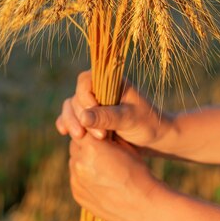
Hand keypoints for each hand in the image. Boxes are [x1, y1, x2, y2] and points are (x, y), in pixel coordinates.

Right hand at [56, 71, 174, 150]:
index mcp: (110, 81)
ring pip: (71, 107)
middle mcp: (99, 90)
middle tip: (92, 135)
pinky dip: (67, 123)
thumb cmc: (148, 123)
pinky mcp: (90, 118)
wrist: (156, 139)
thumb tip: (83, 117)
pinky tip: (63, 132)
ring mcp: (93, 104)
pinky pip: (72, 117)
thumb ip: (107, 117)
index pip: (85, 82)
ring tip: (79, 137)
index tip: (93, 117)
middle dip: (78, 116)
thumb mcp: (129, 119)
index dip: (84, 99)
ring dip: (71, 121)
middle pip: (75, 96)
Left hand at [68, 133, 162, 220]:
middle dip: (85, 145)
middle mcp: (79, 162)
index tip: (97, 133)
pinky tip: (100, 181)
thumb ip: (106, 135)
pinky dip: (84, 177)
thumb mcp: (125, 146)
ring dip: (83, 161)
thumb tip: (95, 127)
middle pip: (75, 145)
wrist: (143, 206)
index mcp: (92, 146)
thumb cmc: (138, 172)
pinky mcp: (77, 194)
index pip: (82, 128)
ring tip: (101, 168)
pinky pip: (76, 179)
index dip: (90, 130)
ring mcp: (76, 180)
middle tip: (99, 150)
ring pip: (74, 162)